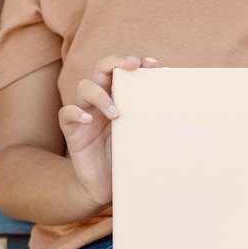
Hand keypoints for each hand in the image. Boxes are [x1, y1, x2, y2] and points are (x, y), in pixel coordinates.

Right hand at [58, 55, 158, 209]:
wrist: (105, 185)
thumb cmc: (127, 157)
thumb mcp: (143, 136)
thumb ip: (154, 120)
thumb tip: (181, 108)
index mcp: (118, 97)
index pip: (123, 71)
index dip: (135, 62)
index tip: (154, 64)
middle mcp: (101, 100)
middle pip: (101, 68)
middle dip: (116, 62)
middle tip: (132, 66)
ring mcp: (85, 113)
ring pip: (84, 87)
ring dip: (100, 94)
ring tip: (116, 113)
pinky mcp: (72, 130)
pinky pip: (66, 113)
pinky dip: (76, 113)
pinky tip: (88, 120)